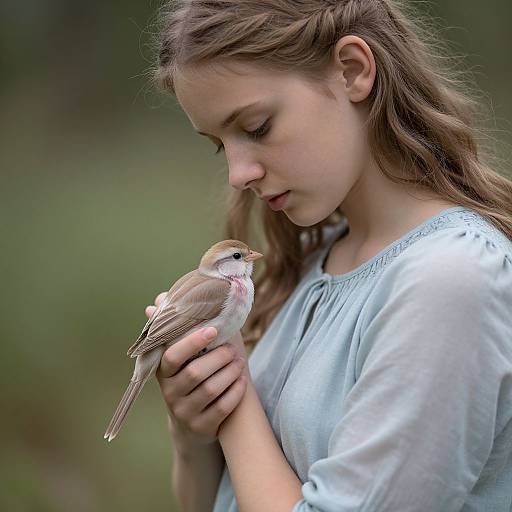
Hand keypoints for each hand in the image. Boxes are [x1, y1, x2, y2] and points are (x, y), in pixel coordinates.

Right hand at [147, 293, 247, 446]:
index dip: (192, 341)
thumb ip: (177, 326)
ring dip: (230, 372)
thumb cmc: (192, 375)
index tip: (213, 329)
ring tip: (240, 361)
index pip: (172, 355)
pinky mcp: (201, 427)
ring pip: (210, 389)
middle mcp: (169, 393)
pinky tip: (243, 381)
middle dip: (219, 357)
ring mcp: (184, 412)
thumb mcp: (182, 354)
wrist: (192, 422)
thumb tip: (160, 299)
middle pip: (195, 372)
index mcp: (163, 370)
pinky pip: (222, 408)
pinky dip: (236, 392)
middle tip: (234, 349)